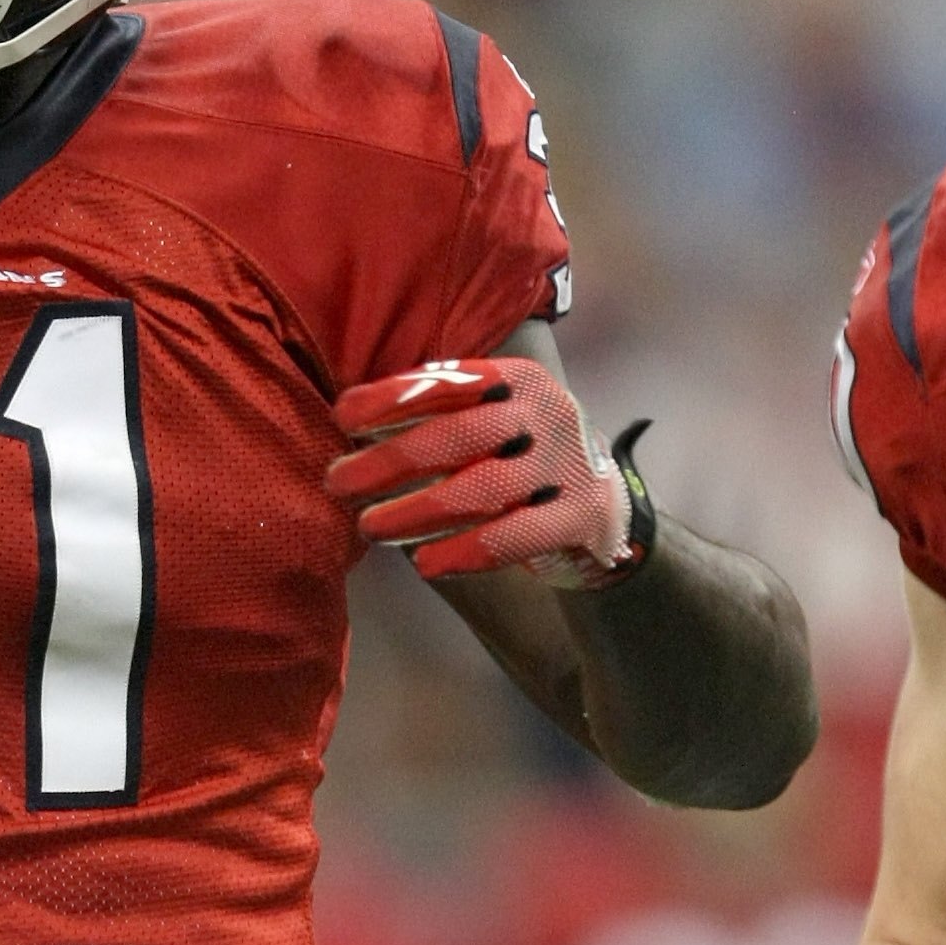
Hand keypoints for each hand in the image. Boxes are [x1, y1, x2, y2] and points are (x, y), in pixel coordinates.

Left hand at [325, 355, 647, 586]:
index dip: (392, 397)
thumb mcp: (496, 416)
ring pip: (481, 490)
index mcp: (519, 381)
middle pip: (458, 436)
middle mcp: (546, 416)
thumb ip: (441, 414)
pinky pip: (515, 537)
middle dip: (390, 460)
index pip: (450, 381)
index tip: (342, 417)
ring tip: (370, 527)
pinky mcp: (579, 516)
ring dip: (416, 511)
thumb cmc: (522, 452)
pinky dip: (465, 552)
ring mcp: (566, 466)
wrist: (607, 499)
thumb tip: (351, 423)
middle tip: (338, 482)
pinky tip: (425, 563)